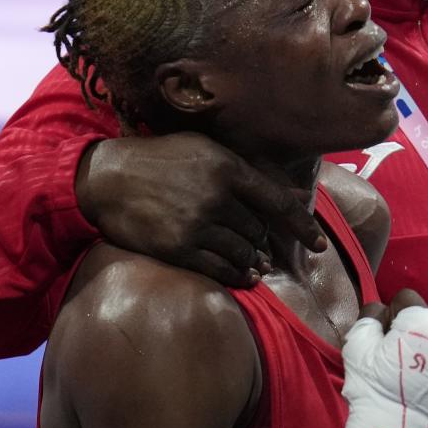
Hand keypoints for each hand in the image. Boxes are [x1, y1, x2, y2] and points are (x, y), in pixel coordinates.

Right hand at [76, 134, 325, 285]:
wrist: (107, 177)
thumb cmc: (160, 159)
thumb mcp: (206, 151)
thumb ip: (248, 171)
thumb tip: (297, 192)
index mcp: (227, 167)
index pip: (278, 202)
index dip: (303, 227)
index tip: (320, 245)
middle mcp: (217, 196)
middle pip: (259, 230)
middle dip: (262, 240)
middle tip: (260, 246)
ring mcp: (197, 224)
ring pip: (243, 252)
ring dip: (252, 261)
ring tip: (255, 265)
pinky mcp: (179, 248)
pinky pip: (220, 269)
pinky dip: (235, 276)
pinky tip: (241, 276)